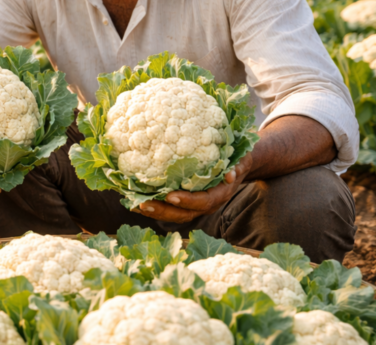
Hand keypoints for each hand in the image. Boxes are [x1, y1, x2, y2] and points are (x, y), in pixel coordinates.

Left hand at [133, 155, 250, 222]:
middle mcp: (206, 205)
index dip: (187, 201)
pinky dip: (154, 206)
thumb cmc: (236, 160)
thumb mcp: (241, 160)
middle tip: (143, 204)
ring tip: (134, 205)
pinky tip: (134, 201)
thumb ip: (237, 167)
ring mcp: (195, 206)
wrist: (236, 168)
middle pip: (184, 214)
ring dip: (155, 212)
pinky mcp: (186, 204)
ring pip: (174, 214)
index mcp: (219, 195)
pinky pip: (169, 209)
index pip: (203, 202)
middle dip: (163, 211)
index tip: (171, 196)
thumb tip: (230, 174)